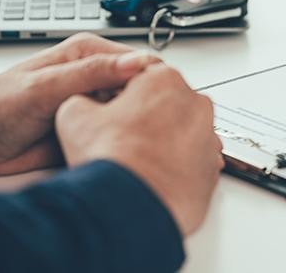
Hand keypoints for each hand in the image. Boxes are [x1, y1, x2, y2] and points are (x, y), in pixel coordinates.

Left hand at [0, 33, 159, 174]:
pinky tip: (120, 149)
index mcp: (91, 55)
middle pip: (141, 90)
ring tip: (133, 139)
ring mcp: (95, 105)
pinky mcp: (91, 130)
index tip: (159, 100)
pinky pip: (116, 137)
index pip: (140, 63)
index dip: (153, 81)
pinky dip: (121, 143)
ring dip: (135, 127)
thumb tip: (135, 63)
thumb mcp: (47, 85)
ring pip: (132, 115)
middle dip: (147, 107)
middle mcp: (97, 78)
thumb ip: (92, 73)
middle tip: (146, 124)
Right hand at [55, 63, 223, 235]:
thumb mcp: (74, 115)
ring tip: (135, 161)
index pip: (140, 79)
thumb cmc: (112, 160)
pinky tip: (153, 177)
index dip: (119, 98)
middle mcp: (196, 103)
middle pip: (165, 104)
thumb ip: (83, 99)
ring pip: (182, 134)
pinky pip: (192, 162)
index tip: (108, 114)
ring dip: (163, 143)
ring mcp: (208, 136)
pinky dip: (176, 168)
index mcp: (165, 78)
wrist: (133, 207)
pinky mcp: (212, 168)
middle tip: (120, 140)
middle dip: (146, 119)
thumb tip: (85, 103)